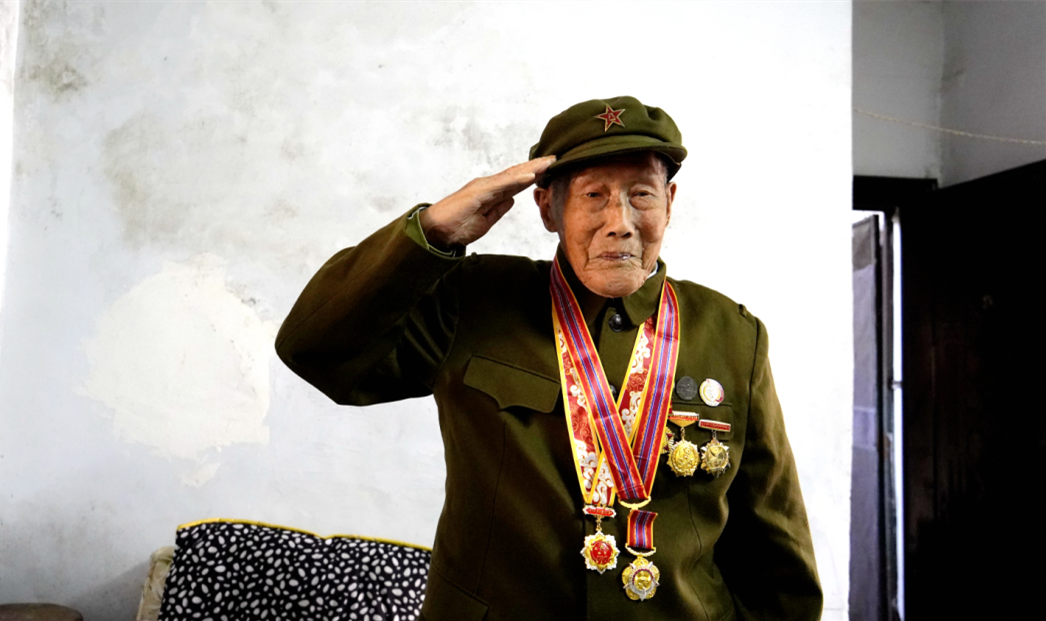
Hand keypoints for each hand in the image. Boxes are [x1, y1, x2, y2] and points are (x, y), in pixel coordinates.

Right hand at [421, 156, 555, 248]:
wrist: (435, 232)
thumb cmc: (457, 227)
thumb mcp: (486, 221)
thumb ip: (499, 209)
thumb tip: (513, 200)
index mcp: (490, 192)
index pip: (515, 181)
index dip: (533, 174)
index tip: (550, 169)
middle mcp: (488, 185)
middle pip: (516, 174)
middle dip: (537, 166)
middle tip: (556, 158)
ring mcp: (483, 187)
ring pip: (512, 175)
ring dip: (531, 168)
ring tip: (549, 162)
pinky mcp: (478, 193)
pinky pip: (501, 185)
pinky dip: (517, 179)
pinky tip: (531, 175)